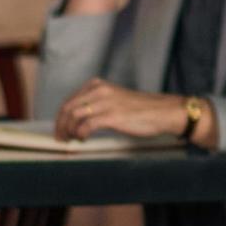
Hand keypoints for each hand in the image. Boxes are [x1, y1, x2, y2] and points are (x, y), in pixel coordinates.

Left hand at [54, 79, 185, 140]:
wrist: (164, 112)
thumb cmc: (142, 110)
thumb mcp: (116, 100)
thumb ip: (98, 104)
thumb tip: (79, 120)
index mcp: (99, 85)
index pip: (70, 100)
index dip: (61, 117)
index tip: (61, 129)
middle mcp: (100, 90)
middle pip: (68, 108)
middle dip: (60, 125)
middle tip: (61, 138)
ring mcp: (106, 102)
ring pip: (74, 116)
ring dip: (68, 131)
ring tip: (71, 140)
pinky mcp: (112, 116)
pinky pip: (86, 125)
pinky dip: (80, 134)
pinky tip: (84, 139)